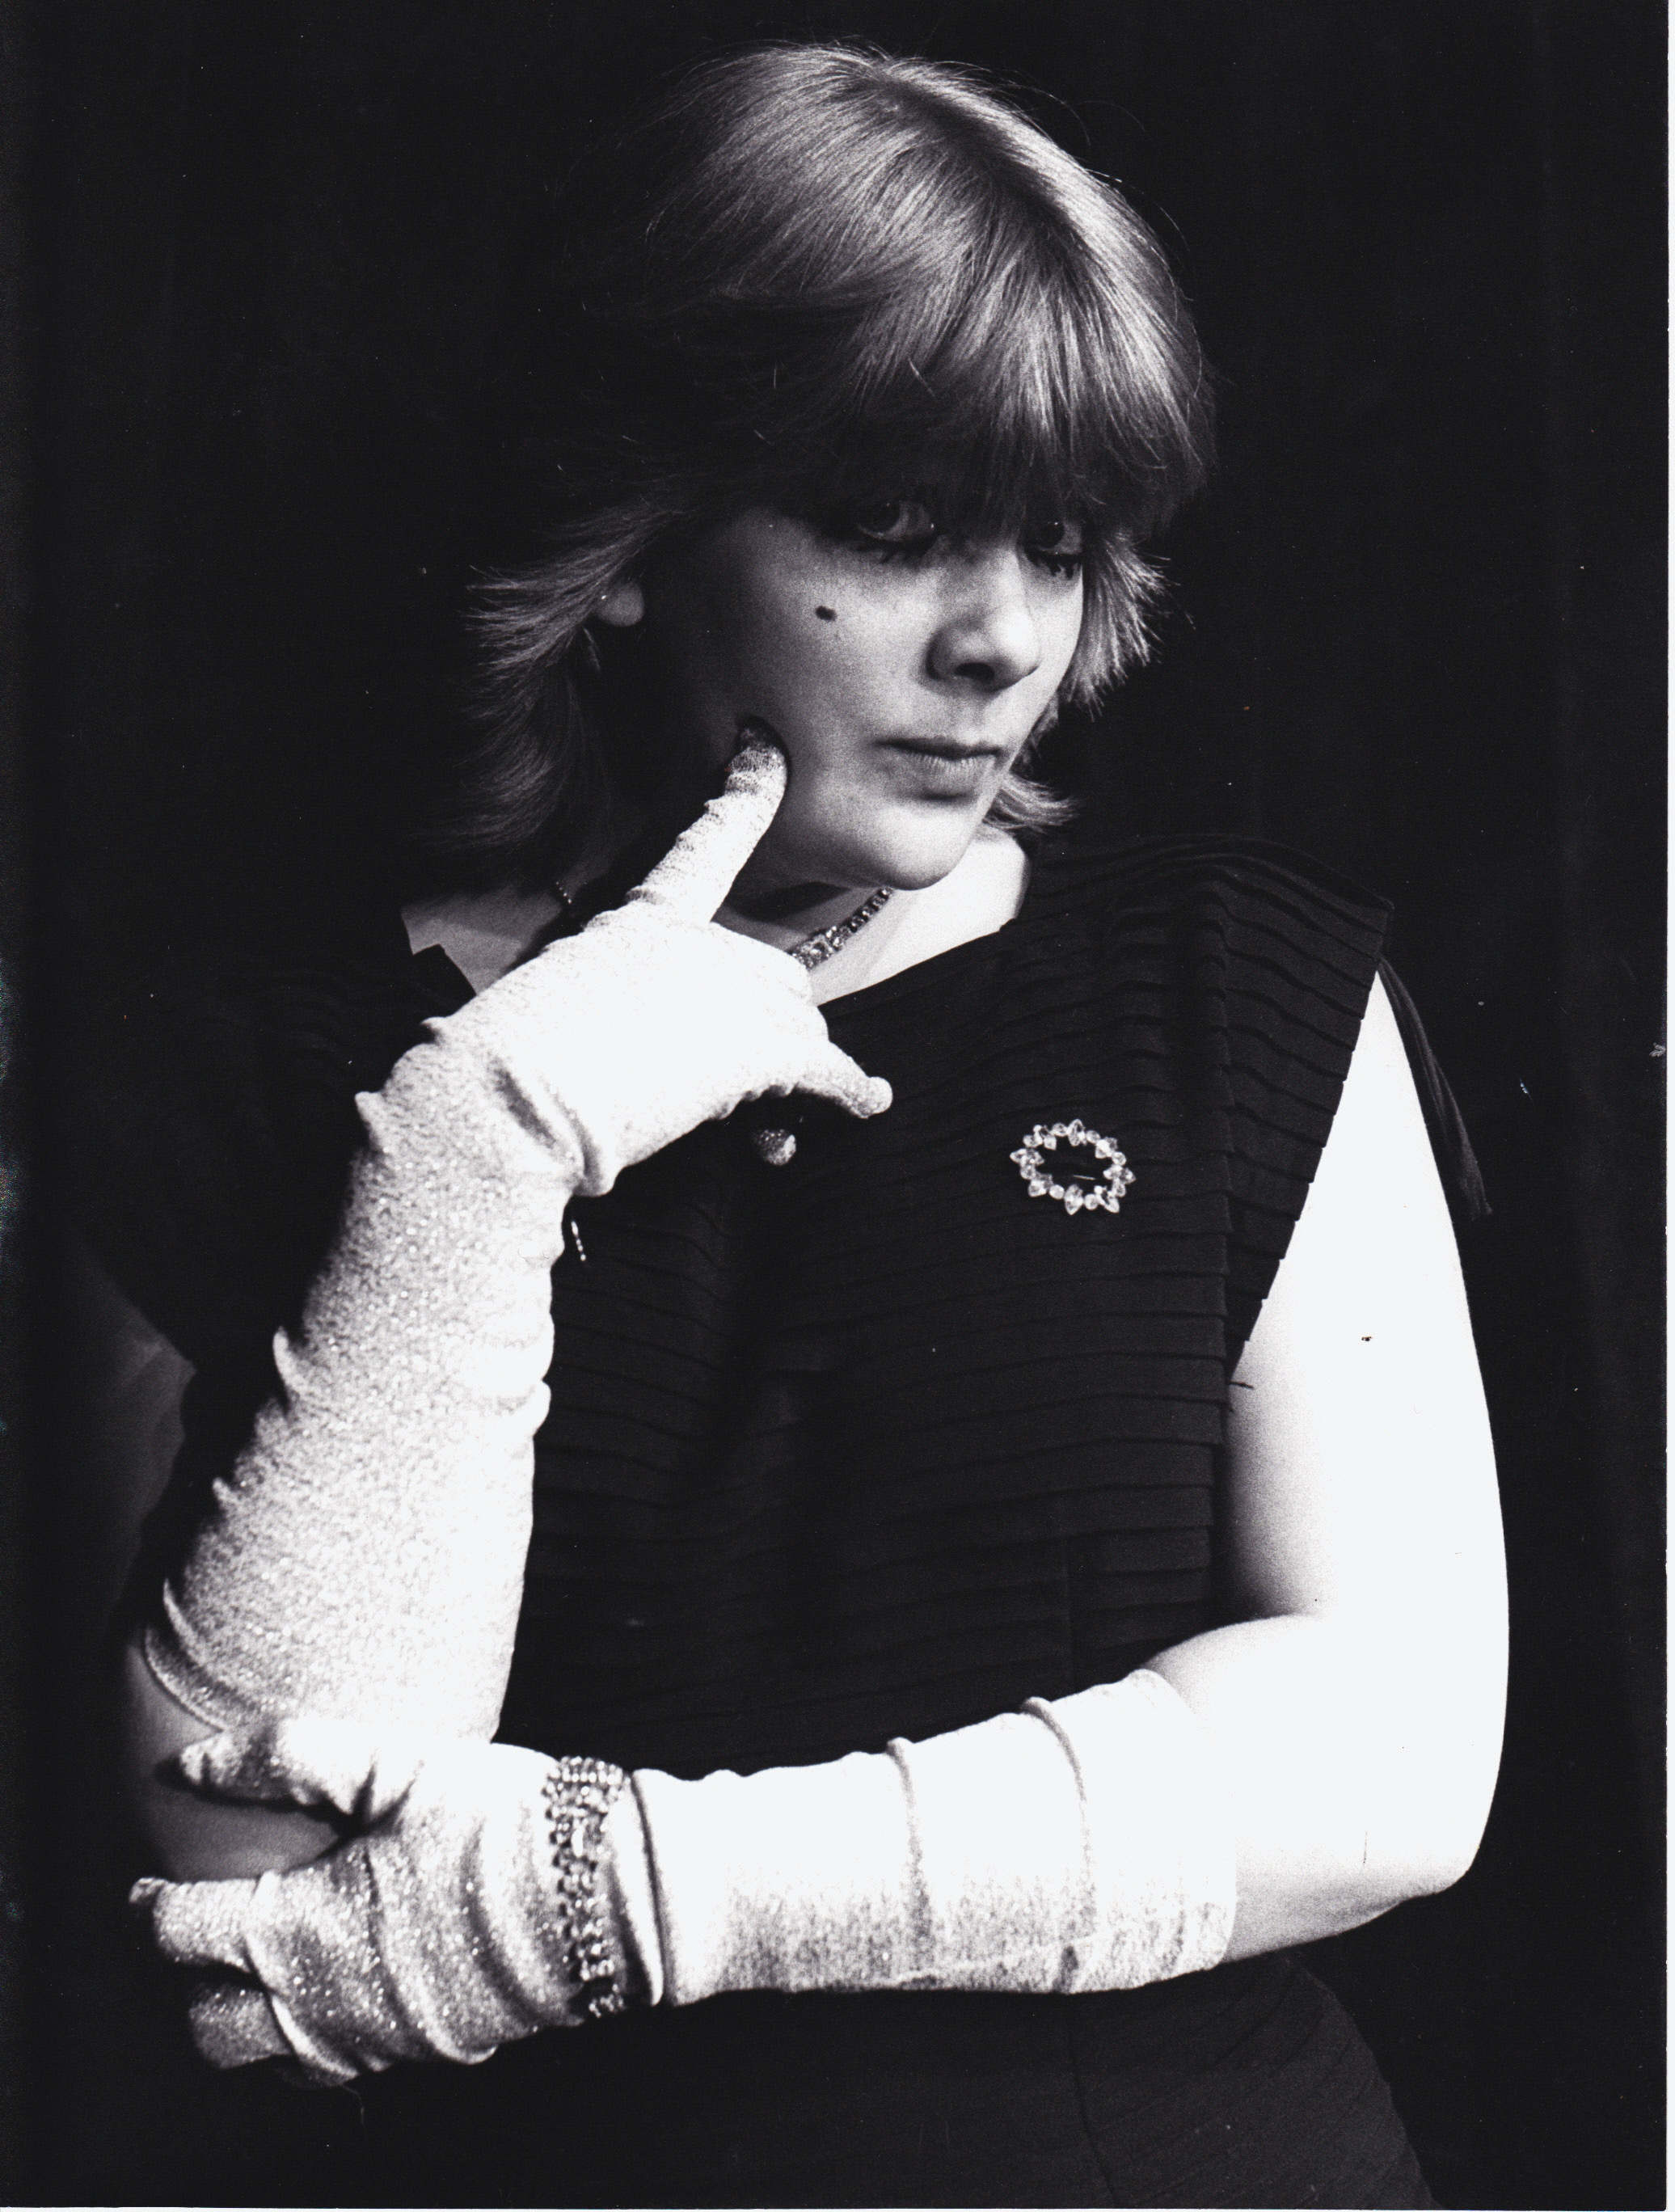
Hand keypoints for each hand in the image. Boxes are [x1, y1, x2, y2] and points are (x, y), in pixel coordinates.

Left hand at [131, 1718, 616, 2083]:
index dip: (147, 1911)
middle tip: (187, 1938)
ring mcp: (373, 2041)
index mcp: (299, 1932)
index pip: (181, 1937)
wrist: (603, 1896)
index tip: (142, 1888)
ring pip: (266, 2064)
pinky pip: (334, 2069)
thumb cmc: (499, 1821)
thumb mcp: (394, 1765)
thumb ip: (285, 1758)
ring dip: (240, 2022)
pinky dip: (306, 2040)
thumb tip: (189, 1763)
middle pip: (207, 2027)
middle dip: (179, 1987)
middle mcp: (321, 2006)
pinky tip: (333, 1989)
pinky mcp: (424, 2051)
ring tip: (250, 1971)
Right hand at [430, 734, 890, 1194]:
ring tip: (756, 1123)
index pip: (704, 844)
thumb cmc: (512, 1056)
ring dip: (790, 1072)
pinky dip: (848, 1092)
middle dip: (771, 1027)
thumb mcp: (554, 1000)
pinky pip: (826, 1071)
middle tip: (737, 1082)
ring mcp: (733, 991)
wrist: (517, 1093)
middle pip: (777, 973)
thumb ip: (610, 999)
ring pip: (802, 1025)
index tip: (765, 749)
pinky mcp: (758, 1051)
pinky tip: (867, 1101)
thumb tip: (645, 1053)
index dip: (743, 795)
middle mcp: (699, 944)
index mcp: (641, 919)